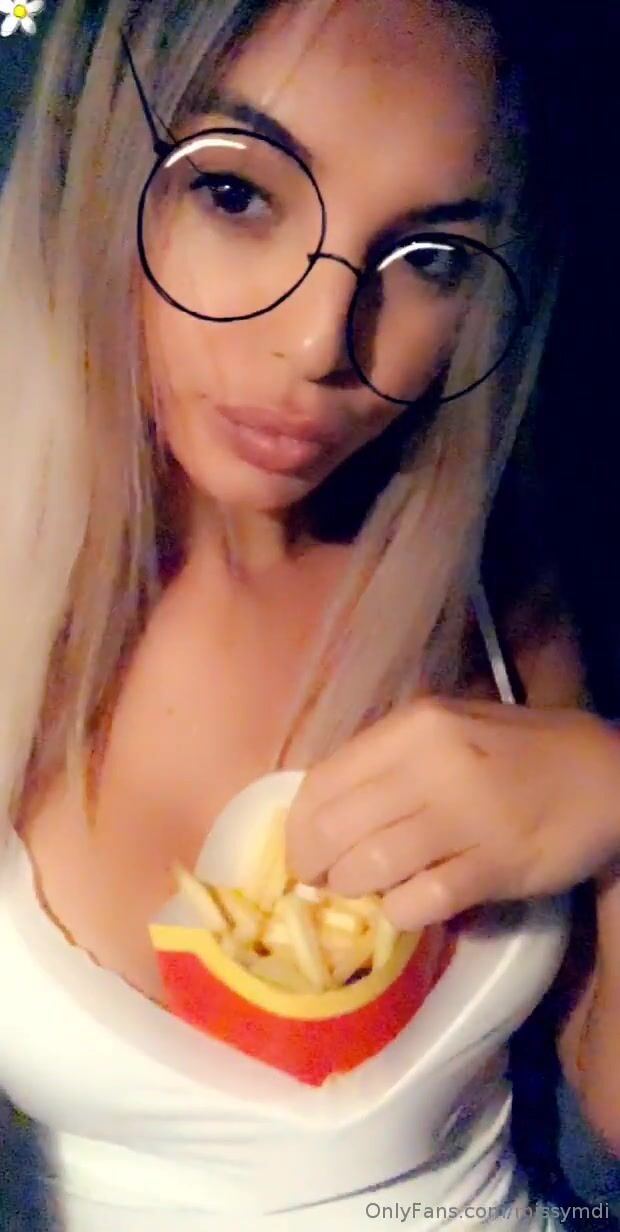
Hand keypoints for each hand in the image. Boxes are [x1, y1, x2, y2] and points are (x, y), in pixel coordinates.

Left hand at [286, 699, 619, 929]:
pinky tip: (404, 907)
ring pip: (369, 867)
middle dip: (315, 865)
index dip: (298, 826)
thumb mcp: (446, 730)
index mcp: (414, 726)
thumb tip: (323, 810)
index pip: (324, 781)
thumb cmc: (515, 752)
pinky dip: (399, 912)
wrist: (602, 776)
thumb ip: (388, 761)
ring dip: (353, 889)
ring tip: (362, 892)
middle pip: (335, 829)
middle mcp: (432, 766)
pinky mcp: (493, 865)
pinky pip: (420, 901)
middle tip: (320, 881)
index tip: (299, 849)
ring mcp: (464, 817)